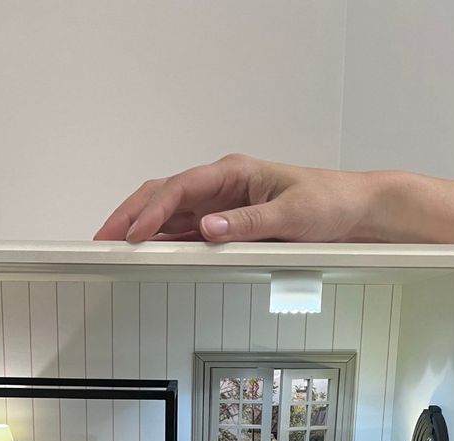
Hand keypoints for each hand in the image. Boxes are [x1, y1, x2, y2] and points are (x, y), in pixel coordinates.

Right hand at [94, 153, 380, 244]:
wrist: (351, 211)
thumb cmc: (327, 202)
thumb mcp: (291, 214)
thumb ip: (248, 223)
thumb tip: (209, 228)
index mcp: (233, 173)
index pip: (181, 188)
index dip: (153, 211)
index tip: (135, 233)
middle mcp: (221, 186)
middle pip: (162, 195)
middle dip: (129, 215)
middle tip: (103, 238)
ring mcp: (220, 205)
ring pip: (168, 213)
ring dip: (140, 228)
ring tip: (113, 247)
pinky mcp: (225, 224)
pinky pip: (185, 231)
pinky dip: (162, 241)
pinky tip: (147, 254)